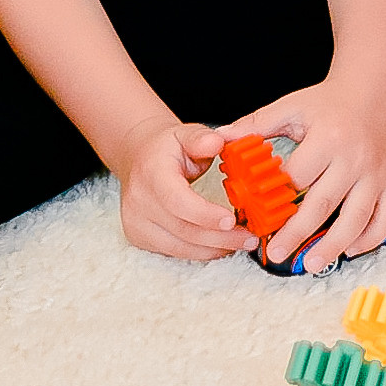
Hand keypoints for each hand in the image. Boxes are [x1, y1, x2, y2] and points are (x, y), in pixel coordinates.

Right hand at [111, 116, 253, 260]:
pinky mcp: (139, 237)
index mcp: (151, 173)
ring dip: (215, 248)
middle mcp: (139, 201)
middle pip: (184, 230)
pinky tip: (221, 244)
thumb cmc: (166, 148)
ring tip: (242, 242)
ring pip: (181, 247)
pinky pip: (175, 252)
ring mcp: (136, 222)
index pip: (178, 201)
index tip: (232, 220)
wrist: (140, 158)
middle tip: (250, 237)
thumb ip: (202, 139)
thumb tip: (216, 142)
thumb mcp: (185, 134)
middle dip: (222, 237)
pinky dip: (202, 251)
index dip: (206, 215)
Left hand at [217, 79, 385, 273]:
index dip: (277, 197)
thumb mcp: (292, 107)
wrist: (373, 91)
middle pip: (324, 204)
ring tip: (312, 264)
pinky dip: (370, 239)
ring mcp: (376, 174)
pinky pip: (385, 218)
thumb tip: (221, 138)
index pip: (299, 176)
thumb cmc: (329, 102)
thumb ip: (256, 125)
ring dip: (334, 245)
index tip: (259, 216)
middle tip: (276, 252)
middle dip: (298, 233)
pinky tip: (351, 249)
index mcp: (328, 138)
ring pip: (357, 219)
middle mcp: (354, 159)